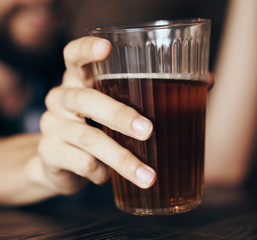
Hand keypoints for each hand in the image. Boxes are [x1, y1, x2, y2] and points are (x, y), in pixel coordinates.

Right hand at [38, 37, 155, 194]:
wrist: (60, 163)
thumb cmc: (97, 126)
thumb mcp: (116, 108)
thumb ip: (154, 95)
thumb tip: (207, 82)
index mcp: (78, 81)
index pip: (72, 56)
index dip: (86, 49)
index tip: (106, 47)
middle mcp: (60, 99)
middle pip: (85, 99)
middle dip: (119, 115)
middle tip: (147, 130)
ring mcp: (52, 126)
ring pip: (88, 138)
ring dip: (120, 158)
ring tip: (146, 175)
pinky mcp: (49, 153)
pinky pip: (79, 162)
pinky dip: (100, 172)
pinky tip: (107, 176)